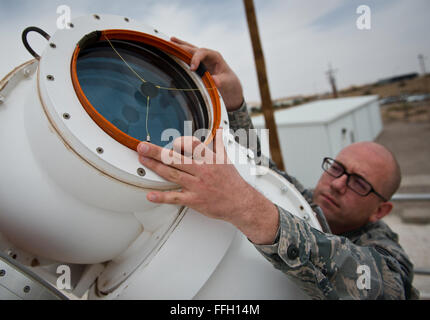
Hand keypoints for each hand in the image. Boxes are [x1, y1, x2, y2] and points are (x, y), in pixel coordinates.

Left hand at [137, 131, 278, 244]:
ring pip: (172, 174)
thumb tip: (219, 131)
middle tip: (142, 146)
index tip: (172, 141)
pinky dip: (161, 197)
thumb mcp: (226, 159)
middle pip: (176, 158)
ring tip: (142, 160)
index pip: (192, 144)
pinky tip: (150, 195)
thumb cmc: (232, 182)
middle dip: (157, 151)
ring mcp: (197, 186)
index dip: (181, 141)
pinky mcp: (194, 200)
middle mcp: (202, 171)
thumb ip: (219, 144)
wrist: (240, 203)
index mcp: (209, 159)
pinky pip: (175, 198)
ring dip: (155, 167)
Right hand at [171, 37, 243, 110]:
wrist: (229, 85)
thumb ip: (221, 81)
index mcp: (215, 56)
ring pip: (189, 49)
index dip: (196, 59)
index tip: (192, 69)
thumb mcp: (226, 82)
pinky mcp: (198, 63)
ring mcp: (202, 58)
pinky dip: (180, 50)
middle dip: (182, 48)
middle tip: (171, 48)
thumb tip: (214, 81)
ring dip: (179, 45)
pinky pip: (187, 55)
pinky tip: (172, 43)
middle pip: (193, 48)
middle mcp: (207, 54)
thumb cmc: (229, 83)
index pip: (202, 53)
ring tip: (169, 41)